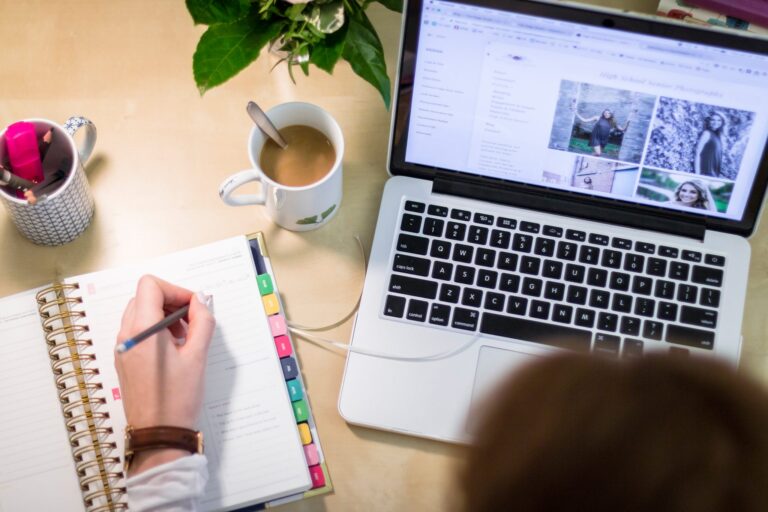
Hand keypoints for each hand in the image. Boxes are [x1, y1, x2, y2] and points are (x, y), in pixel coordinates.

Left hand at [114, 275, 214, 473]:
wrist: (158, 433)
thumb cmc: (177, 398)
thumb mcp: (197, 355)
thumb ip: (202, 321)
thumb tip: (201, 301)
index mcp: (141, 329)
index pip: (150, 285)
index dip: (176, 290)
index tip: (193, 306)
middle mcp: (126, 335)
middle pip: (144, 297)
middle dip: (171, 302)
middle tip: (192, 322)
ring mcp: (122, 347)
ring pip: (140, 313)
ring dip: (164, 316)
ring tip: (184, 338)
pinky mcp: (125, 359)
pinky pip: (138, 331)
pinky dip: (156, 330)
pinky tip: (174, 350)